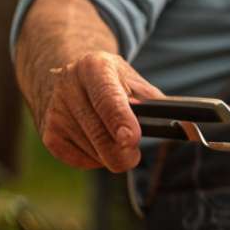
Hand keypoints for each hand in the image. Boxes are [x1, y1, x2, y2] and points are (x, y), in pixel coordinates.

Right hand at [32, 51, 163, 171]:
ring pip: (94, 153)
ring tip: (110, 133)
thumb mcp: (133, 79)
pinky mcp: (48, 135)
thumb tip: (182, 125)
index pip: (107, 99)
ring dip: (110, 152)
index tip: (131, 138)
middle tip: (133, 153)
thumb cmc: (111, 81)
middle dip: (123, 152)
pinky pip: (81, 161)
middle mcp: (69, 88)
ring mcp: (55, 113)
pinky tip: (96, 140)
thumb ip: (154, 102)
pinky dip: (96, 158)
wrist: (67, 75)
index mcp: (94, 68)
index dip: (120, 120)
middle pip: (100, 135)